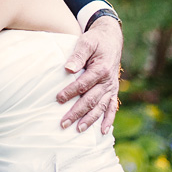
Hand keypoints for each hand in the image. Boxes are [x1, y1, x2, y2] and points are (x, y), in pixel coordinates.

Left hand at [57, 16, 122, 133]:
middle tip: (63, 123)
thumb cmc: (95, 40)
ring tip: (78, 129)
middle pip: (91, 100)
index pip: (84, 84)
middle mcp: (108, 81)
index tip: (58, 99)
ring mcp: (111, 87)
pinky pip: (112, 107)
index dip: (71, 92)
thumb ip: (78, 56)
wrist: (111, 39)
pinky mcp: (113, 90)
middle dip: (77, 112)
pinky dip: (109, 120)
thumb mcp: (86, 42)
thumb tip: (68, 69)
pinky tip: (104, 131)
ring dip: (90, 120)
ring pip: (101, 107)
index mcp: (101, 69)